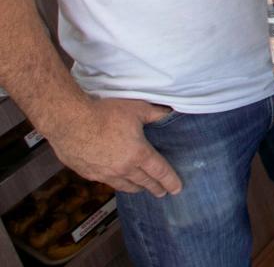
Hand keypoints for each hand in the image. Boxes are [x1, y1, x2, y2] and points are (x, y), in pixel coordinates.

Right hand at [44, 97, 181, 196]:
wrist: (69, 121)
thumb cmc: (104, 113)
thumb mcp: (137, 109)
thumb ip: (156, 114)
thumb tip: (170, 114)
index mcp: (139, 154)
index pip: (160, 171)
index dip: (170, 181)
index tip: (177, 189)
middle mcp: (123, 168)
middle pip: (144, 182)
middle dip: (155, 187)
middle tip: (162, 192)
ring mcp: (104, 173)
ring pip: (125, 185)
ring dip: (136, 188)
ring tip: (142, 188)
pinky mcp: (88, 173)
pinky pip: (107, 182)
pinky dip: (117, 183)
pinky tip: (118, 181)